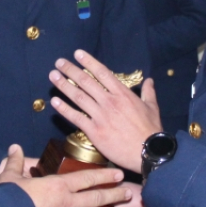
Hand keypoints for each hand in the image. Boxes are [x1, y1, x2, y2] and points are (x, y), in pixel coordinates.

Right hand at [0, 145, 128, 206]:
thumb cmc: (9, 201)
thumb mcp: (10, 177)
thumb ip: (15, 162)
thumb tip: (14, 148)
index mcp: (59, 185)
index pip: (88, 178)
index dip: (105, 175)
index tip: (118, 174)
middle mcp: (68, 203)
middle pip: (97, 199)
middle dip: (114, 195)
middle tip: (128, 193)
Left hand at [48, 51, 162, 169]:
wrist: (148, 152)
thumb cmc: (151, 130)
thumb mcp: (152, 107)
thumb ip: (148, 92)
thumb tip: (149, 80)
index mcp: (123, 94)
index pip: (102, 73)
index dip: (88, 62)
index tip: (77, 54)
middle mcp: (109, 102)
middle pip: (86, 82)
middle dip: (71, 70)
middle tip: (59, 62)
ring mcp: (101, 116)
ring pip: (78, 97)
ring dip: (64, 85)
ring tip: (53, 76)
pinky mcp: (95, 131)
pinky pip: (76, 118)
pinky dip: (64, 109)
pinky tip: (55, 102)